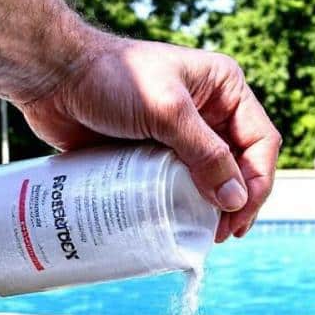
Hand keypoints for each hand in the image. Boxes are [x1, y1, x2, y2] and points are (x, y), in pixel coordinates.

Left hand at [18, 33, 281, 242]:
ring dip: (213, 209)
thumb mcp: (166, 112)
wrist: (54, 78)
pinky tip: (181, 227)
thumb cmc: (110, 79)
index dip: (257, 182)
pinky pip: (181, 186)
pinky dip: (185, 208)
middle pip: (242, 166)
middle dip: (238, 202)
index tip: (238, 216)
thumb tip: (235, 200)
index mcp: (224, 89)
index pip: (260, 141)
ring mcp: (183, 135)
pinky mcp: (156, 154)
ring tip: (204, 236)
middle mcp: (210, 112)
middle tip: (223, 235)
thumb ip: (205, 154)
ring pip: (213, 181)